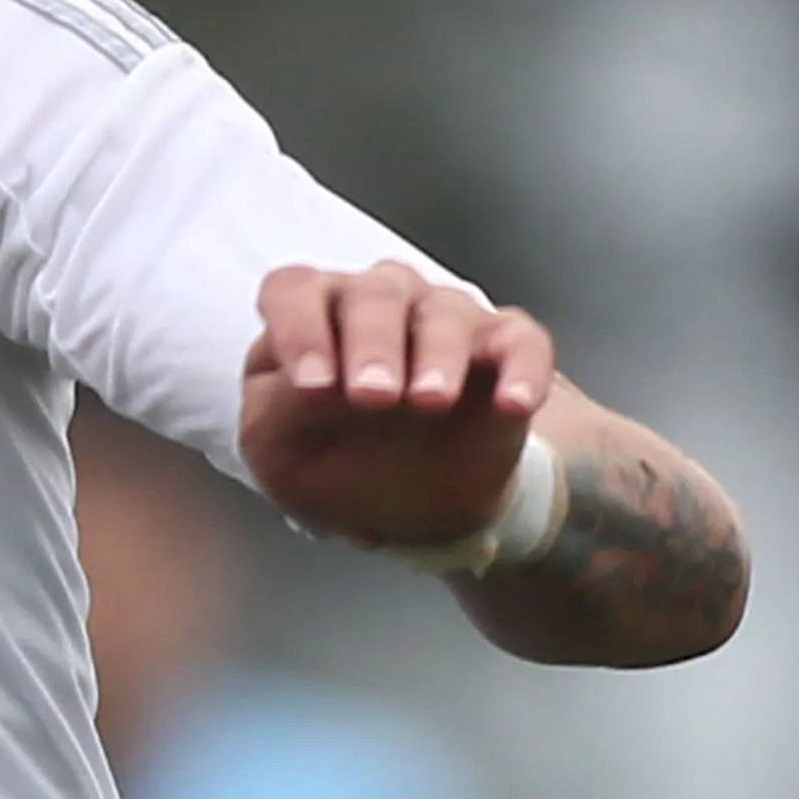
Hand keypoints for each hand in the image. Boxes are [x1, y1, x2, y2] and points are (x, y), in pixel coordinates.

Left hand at [234, 264, 557, 553]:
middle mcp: (378, 302)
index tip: (312, 386)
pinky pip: (521, 342)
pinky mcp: (502, 349)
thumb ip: (277, 414)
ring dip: (437, 355)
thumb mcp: (279, 453)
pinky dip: (521, 369)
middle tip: (372, 397)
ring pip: (445, 311)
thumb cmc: (329, 460)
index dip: (299, 330)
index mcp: (312, 315)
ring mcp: (442, 319)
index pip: (294, 292)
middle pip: (373, 294)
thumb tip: (311, 390)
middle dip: (372, 344)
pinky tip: (512, 403)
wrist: (407, 506)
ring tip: (430, 402)